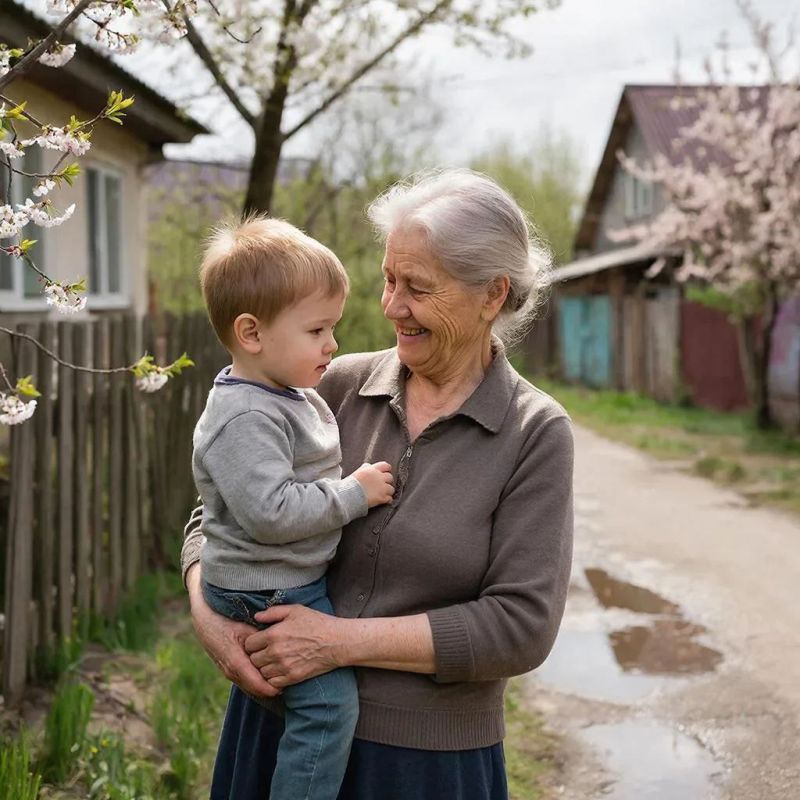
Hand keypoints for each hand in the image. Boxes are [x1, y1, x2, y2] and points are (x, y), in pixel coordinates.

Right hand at [186, 565, 280, 698]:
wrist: (203, 620)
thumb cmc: (224, 620)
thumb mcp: (244, 627)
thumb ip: (259, 639)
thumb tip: (276, 646)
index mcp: (236, 662)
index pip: (257, 684)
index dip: (272, 688)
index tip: (286, 686)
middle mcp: (231, 671)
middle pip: (254, 689)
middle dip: (270, 688)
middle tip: (288, 684)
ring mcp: (228, 671)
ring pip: (249, 686)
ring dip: (263, 687)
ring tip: (280, 682)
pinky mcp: (227, 669)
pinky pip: (244, 680)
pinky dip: (255, 682)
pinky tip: (267, 677)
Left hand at [246, 604, 345, 689]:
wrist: (337, 642)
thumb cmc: (317, 623)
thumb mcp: (295, 610)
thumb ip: (273, 612)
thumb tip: (257, 617)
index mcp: (274, 634)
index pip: (249, 644)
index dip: (253, 642)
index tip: (260, 641)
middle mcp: (276, 652)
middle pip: (253, 660)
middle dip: (257, 655)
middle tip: (266, 651)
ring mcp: (284, 666)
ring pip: (261, 672)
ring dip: (265, 667)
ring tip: (274, 661)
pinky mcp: (292, 677)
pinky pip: (272, 683)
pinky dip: (273, 678)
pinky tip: (281, 670)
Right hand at [353, 461, 393, 507]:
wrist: (349, 495)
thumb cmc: (350, 484)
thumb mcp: (357, 472)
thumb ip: (365, 468)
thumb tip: (368, 466)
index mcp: (373, 470)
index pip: (386, 466)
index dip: (386, 470)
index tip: (385, 473)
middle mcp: (379, 477)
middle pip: (390, 477)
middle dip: (387, 481)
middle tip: (382, 485)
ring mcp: (382, 488)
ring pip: (391, 489)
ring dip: (388, 491)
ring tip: (382, 494)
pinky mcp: (382, 498)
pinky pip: (389, 499)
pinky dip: (387, 500)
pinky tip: (382, 500)